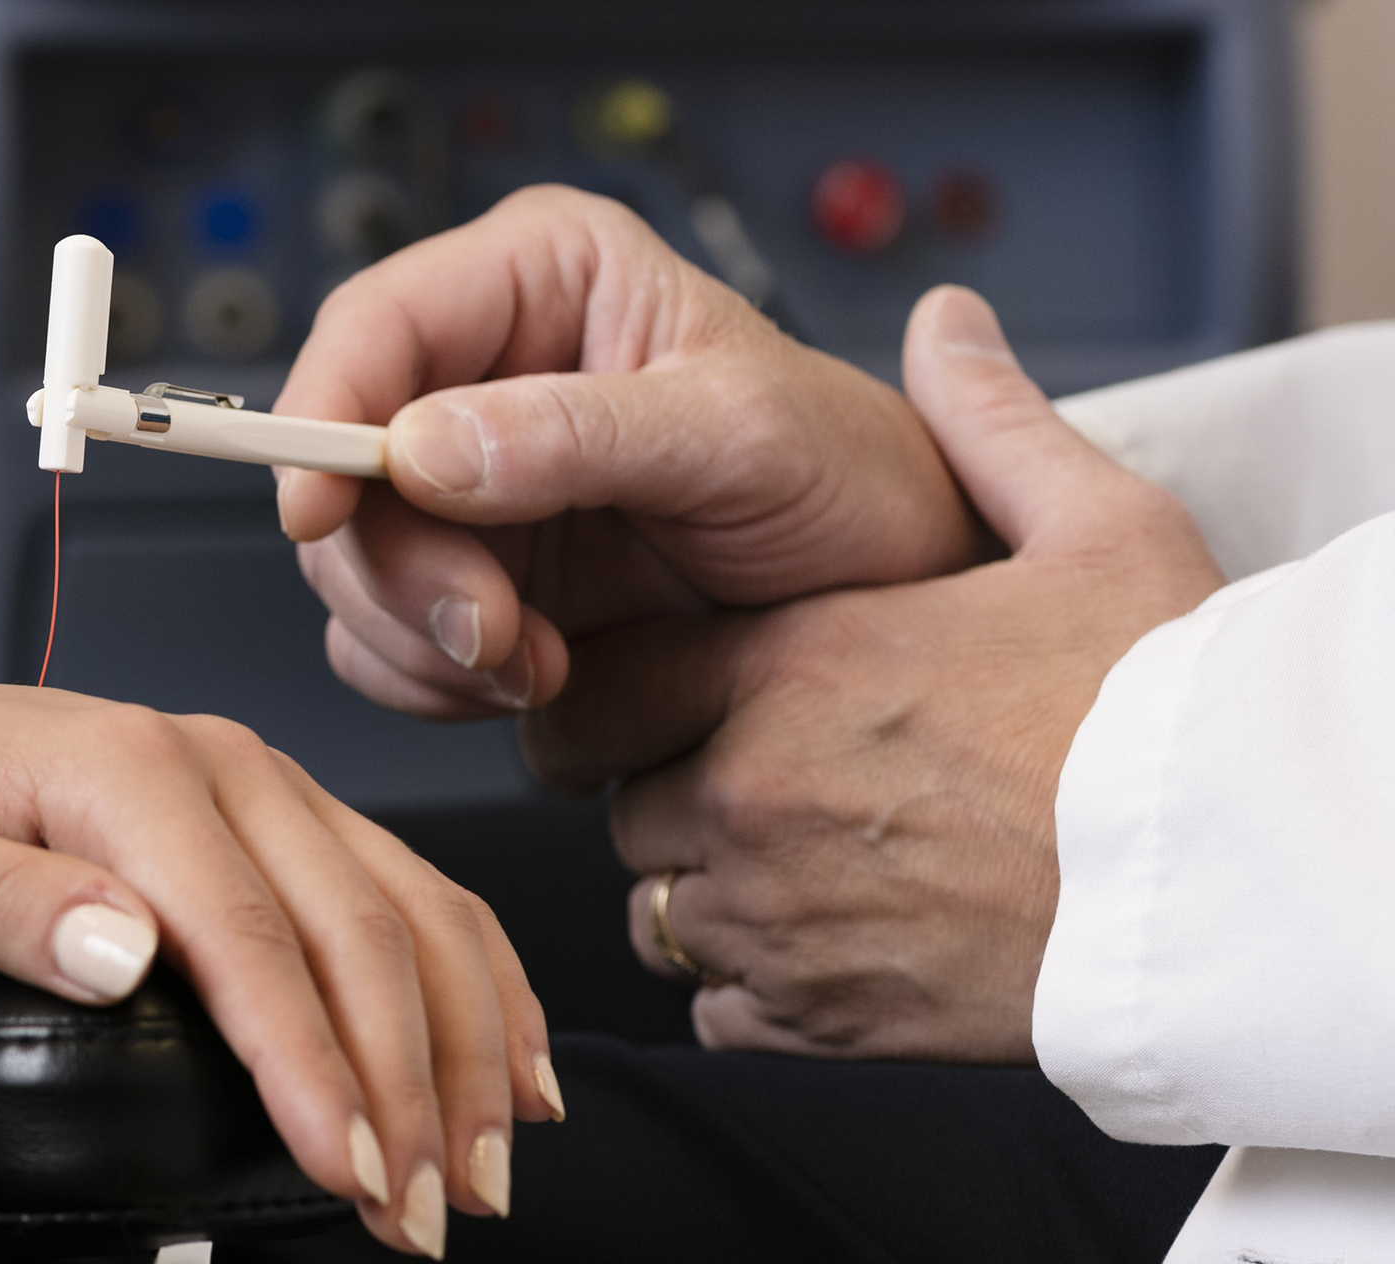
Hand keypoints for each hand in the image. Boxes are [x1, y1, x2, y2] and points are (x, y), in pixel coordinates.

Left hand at [0, 668, 560, 1252]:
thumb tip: (123, 951)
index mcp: (126, 767)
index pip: (253, 936)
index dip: (316, 1065)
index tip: (355, 1174)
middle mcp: (220, 761)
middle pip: (359, 930)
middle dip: (413, 1085)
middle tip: (427, 1223)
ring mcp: (262, 785)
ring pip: (412, 912)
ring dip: (467, 1048)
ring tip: (485, 1179)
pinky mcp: (281, 817)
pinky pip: (411, 893)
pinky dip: (478, 986)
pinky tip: (511, 1073)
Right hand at [274, 185, 981, 720]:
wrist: (895, 599)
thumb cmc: (851, 478)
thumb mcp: (738, 434)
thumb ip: (581, 434)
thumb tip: (425, 450)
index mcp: (540, 281)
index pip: (374, 324)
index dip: (322, 415)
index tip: (319, 509)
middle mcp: (483, 375)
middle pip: (339, 464)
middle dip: (400, 568)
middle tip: (491, 630)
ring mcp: (469, 487)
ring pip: (350, 565)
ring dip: (425, 638)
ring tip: (542, 663)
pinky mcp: (473, 580)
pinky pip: (386, 641)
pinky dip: (439, 681)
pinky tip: (533, 678)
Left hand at [529, 287, 1222, 1058]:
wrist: (1239, 882)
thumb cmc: (1171, 706)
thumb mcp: (1098, 528)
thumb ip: (989, 425)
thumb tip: (945, 322)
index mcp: (788, 666)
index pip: (597, 687)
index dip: (618, 695)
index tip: (669, 696)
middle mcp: (750, 790)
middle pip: (620, 803)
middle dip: (668, 788)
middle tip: (760, 776)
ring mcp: (776, 912)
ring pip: (655, 908)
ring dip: (705, 888)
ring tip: (807, 856)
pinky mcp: (818, 1013)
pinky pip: (712, 1000)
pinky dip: (750, 981)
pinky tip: (831, 936)